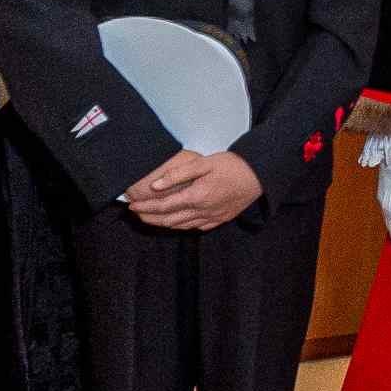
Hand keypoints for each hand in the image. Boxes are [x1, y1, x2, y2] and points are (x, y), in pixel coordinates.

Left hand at [125, 151, 262, 230]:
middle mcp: (203, 211)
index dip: (146, 207)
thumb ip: (178, 174)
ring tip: (151, 219)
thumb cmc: (232, 166)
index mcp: (196, 197)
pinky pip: (196, 227)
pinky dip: (181, 226)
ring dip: (163, 224)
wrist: (258, 175)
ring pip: (182, 226)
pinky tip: (176, 222)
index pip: (163, 206)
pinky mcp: (220, 219)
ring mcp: (212, 218)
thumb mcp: (203, 163)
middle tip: (137, 214)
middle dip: (150, 218)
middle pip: (169, 220)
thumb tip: (156, 185)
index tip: (133, 206)